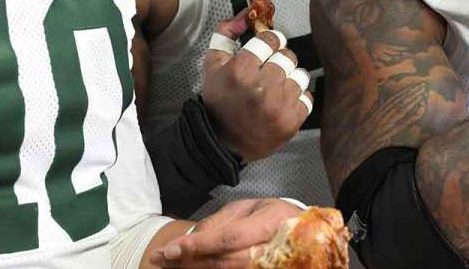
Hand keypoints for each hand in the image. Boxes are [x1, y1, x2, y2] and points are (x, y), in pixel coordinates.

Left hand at [149, 198, 303, 267]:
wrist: (308, 236)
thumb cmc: (274, 217)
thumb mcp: (251, 207)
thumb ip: (223, 221)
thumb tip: (192, 236)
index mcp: (269, 223)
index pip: (228, 238)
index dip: (198, 245)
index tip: (171, 249)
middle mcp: (271, 250)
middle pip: (224, 263)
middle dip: (189, 262)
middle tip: (160, 260)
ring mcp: (268, 267)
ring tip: (169, 266)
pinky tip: (190, 267)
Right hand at [203, 10, 313, 161]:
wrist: (222, 142)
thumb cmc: (219, 101)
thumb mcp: (213, 64)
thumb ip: (226, 33)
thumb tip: (246, 14)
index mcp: (240, 70)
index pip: (271, 39)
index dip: (270, 41)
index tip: (268, 47)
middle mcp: (261, 87)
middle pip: (287, 57)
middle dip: (279, 60)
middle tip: (269, 70)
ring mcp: (278, 106)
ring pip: (300, 76)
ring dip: (289, 79)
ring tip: (275, 88)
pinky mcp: (291, 122)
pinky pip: (307, 97)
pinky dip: (297, 98)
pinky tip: (281, 102)